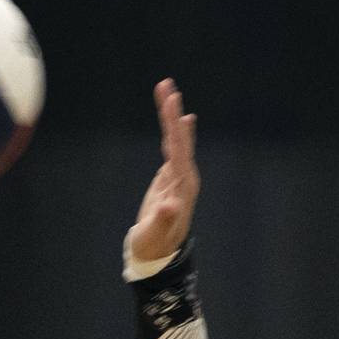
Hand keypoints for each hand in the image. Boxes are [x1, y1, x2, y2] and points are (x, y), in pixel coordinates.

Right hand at [128, 79, 199, 263]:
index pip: (179, 149)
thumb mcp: (156, 234)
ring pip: (176, 140)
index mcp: (183, 186)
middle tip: (167, 85)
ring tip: (167, 90)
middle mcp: (185, 177)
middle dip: (172, 112)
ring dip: (171, 116)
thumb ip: (163, 219)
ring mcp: (179, 176)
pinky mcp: (171, 178)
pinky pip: (173, 148)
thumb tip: (169, 206)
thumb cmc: (154, 245)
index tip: (172, 103)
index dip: (175, 126)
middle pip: (179, 139)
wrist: (157, 254)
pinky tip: (178, 118)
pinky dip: (173, 131)